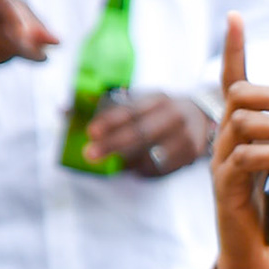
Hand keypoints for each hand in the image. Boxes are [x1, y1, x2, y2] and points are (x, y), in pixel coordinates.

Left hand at [84, 93, 212, 175]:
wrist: (204, 114)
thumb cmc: (162, 110)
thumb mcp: (142, 101)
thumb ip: (108, 106)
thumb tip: (64, 112)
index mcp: (158, 98)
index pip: (131, 110)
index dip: (110, 121)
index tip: (91, 133)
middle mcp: (174, 115)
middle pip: (140, 133)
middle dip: (113, 144)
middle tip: (91, 154)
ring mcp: (186, 136)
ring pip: (152, 154)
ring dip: (128, 161)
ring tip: (112, 164)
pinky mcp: (191, 155)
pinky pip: (163, 168)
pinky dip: (144, 170)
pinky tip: (132, 169)